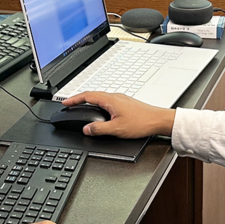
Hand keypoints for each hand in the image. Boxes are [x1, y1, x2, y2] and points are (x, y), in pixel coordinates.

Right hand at [59, 91, 174, 137]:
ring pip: (100, 97)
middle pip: (92, 94)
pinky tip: (100, 112)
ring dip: (89, 101)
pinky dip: (98, 104)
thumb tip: (86, 129)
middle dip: (79, 99)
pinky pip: (107, 101)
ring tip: (82, 107)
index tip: (65, 103)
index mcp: (110, 100)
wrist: (159, 120)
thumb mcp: (117, 129)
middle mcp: (115, 97)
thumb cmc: (142, 123)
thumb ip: (99, 129)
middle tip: (70, 104)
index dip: (74, 99)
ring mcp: (121, 99)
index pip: (87, 96)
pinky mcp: (126, 103)